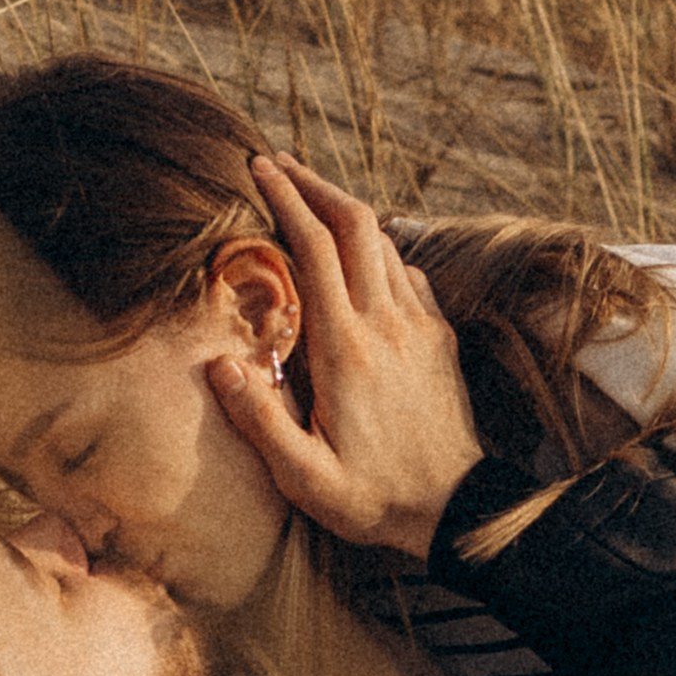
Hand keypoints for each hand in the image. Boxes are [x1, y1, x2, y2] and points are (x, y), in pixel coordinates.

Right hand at [207, 152, 482, 559]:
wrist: (456, 511)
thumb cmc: (374, 498)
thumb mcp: (305, 477)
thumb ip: (259, 421)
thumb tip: (219, 365)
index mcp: (347, 348)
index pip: (315, 248)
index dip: (286, 199)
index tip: (259, 168)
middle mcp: (388, 322)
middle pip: (356, 223)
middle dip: (316, 183)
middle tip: (279, 164)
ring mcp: (420, 325)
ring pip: (385, 241)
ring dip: (346, 210)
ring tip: (310, 197)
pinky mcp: (440, 337)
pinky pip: (407, 272)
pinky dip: (379, 248)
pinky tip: (360, 255)